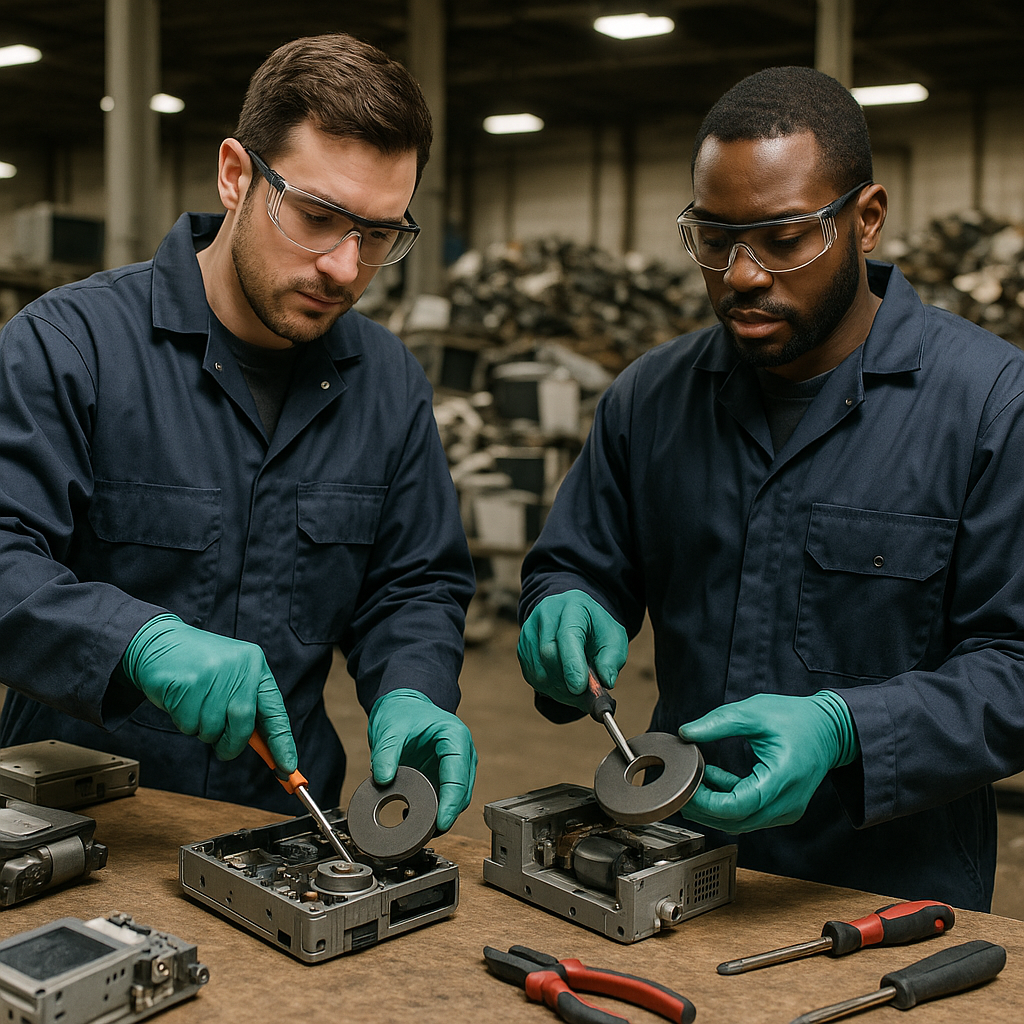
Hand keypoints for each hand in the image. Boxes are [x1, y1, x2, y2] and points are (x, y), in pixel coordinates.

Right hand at [121, 613, 296, 770]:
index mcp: (255, 664)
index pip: (274, 711)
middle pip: (242, 724)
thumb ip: (248, 706)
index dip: (282, 743)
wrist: (159, 642)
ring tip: (195, 705)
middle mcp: (238, 667)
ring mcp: (212, 674)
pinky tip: (180, 700)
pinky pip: (188, 724)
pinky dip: (184, 722)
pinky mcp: (186, 683)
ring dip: (202, 730)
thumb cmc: (200, 665)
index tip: (288, 768)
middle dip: (231, 743)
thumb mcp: (233, 676)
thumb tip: (266, 748)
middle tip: (222, 746)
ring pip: (212, 729)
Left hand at [367, 689, 476, 831]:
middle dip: (448, 813)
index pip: (459, 776)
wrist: (401, 707)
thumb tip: (382, 780)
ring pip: (458, 799)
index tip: (441, 822)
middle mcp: (462, 752)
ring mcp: (455, 766)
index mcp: (455, 737)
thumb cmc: (401, 712)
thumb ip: (386, 754)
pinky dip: (435, 811)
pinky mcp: (445, 776)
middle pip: (463, 792)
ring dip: (442, 814)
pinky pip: (445, 799)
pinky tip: (417, 820)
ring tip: (419, 829)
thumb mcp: (390, 729)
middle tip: (427, 833)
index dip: (451, 802)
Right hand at [517, 590, 627, 711]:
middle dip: (567, 681)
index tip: (579, 688)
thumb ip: (611, 659)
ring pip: (539, 670)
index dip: (572, 664)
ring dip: (559, 689)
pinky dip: (550, 689)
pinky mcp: (522, 648)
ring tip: (577, 692)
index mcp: (572, 607)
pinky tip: (564, 686)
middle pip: (548, 654)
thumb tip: (605, 681)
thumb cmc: (596, 629)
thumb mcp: (614, 639)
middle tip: (585, 697)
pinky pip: (532, 676)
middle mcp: (546, 615)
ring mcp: (530, 631)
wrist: (576, 618)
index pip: (567, 635)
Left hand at [678, 691, 857, 832]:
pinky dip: (729, 801)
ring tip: (694, 781)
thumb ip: (719, 722)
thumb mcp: (754, 712)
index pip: (737, 807)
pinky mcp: (783, 808)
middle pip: (736, 821)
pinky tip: (714, 779)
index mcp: (781, 780)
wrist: (831, 728)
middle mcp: (786, 804)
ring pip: (741, 821)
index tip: (686, 787)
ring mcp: (786, 810)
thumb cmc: (798, 718)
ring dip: (715, 806)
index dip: (706, 803)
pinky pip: (750, 813)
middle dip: (704, 808)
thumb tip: (687, 733)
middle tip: (681, 787)